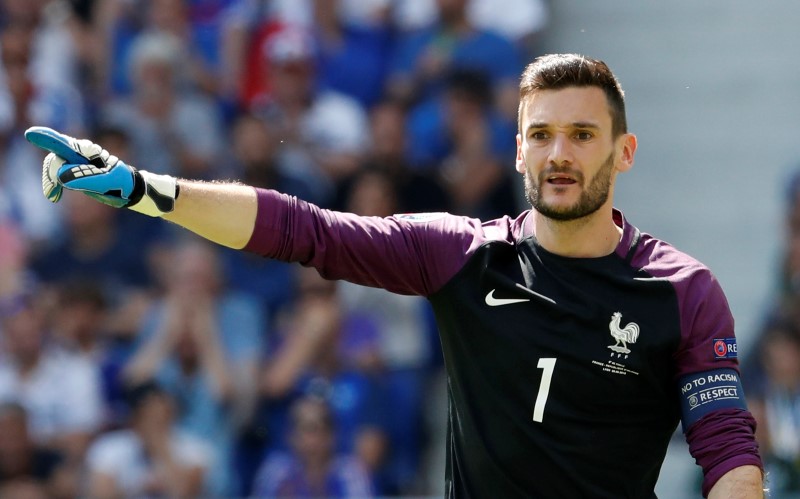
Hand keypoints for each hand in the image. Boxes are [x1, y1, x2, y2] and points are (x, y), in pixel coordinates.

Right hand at [24, 126, 178, 216]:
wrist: (130, 191)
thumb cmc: (123, 183)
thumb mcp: (108, 181)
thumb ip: (86, 177)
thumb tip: (62, 176)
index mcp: (88, 152)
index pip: (65, 144)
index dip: (48, 138)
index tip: (31, 134)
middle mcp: (80, 153)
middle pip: (55, 158)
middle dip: (51, 174)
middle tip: (54, 194)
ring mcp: (77, 162)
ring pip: (55, 166)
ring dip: (51, 180)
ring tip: (54, 196)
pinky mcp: (76, 171)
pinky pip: (58, 174)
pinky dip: (53, 183)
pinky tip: (55, 196)